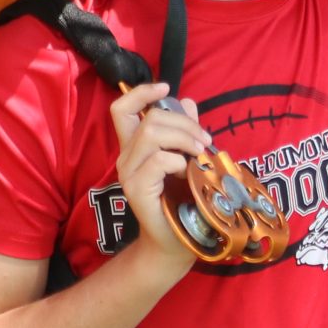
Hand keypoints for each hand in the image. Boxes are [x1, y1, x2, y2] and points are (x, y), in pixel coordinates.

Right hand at [110, 83, 210, 273]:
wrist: (178, 240)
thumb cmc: (183, 200)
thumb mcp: (188, 158)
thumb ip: (184, 131)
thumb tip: (187, 102)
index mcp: (135, 147)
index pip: (122, 109)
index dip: (141, 92)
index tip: (166, 87)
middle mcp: (127, 157)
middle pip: (149, 119)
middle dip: (183, 123)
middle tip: (205, 141)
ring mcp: (128, 174)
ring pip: (151, 134)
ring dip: (183, 138)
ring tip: (199, 154)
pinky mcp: (136, 190)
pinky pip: (157, 161)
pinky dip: (178, 161)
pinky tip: (187, 172)